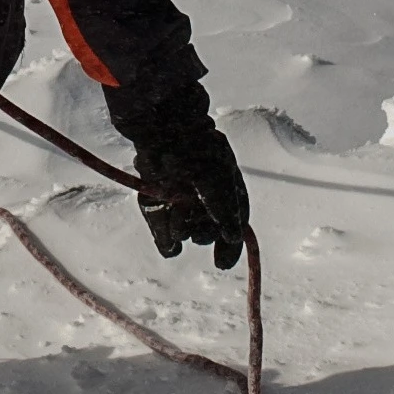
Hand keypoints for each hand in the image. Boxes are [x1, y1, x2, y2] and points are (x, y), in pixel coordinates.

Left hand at [127, 108, 251, 270]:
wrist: (158, 129)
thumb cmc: (193, 149)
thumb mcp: (216, 177)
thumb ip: (225, 208)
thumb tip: (233, 236)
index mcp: (226, 190)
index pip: (235, 224)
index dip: (230, 247)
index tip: (221, 264)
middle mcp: (203, 199)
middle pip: (208, 233)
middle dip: (202, 232)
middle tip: (194, 221)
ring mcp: (180, 202)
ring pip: (184, 234)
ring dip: (181, 228)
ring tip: (173, 207)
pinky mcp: (158, 204)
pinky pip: (163, 235)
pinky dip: (164, 238)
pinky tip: (164, 235)